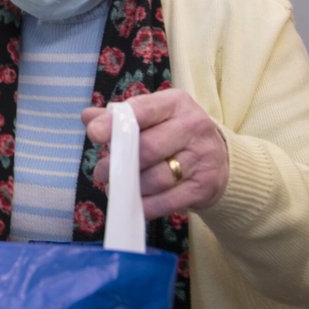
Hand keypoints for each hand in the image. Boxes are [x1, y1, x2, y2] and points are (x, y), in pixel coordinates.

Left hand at [82, 88, 228, 218]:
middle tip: (101, 173)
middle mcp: (193, 126)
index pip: (142, 110)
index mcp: (176, 103)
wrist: (221, 160)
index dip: (115, 123)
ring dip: (130, 187)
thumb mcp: (152, 118)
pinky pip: (168, 201)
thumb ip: (120, 118)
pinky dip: (146, 205)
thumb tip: (88, 117)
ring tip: (116, 188)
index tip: (94, 134)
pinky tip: (135, 203)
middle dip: (118, 163)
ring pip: (157, 178)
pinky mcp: (204, 187)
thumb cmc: (174, 134)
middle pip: (148, 148)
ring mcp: (202, 158)